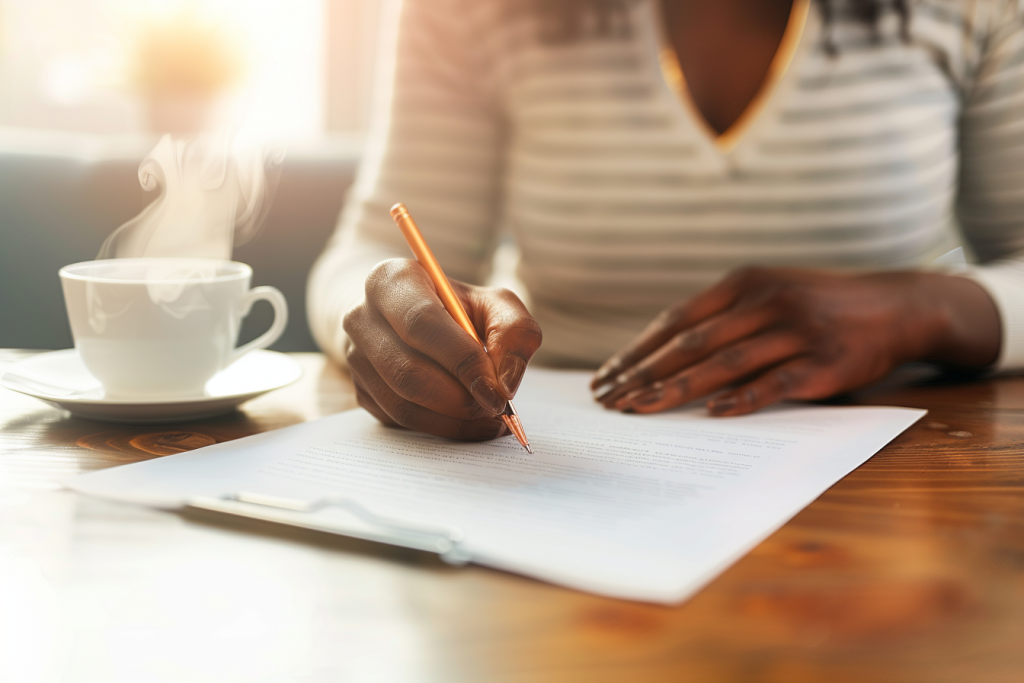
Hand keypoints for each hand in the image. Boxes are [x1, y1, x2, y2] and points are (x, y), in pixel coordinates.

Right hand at [343, 258, 542, 438]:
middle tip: (496, 408)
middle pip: (408, 372)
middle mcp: (361, 317)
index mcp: (392, 281)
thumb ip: (515, 333)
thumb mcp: (496, 305)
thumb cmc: (461, 310)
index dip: (462, 361)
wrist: (417, 321)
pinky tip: (467, 421)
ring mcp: (354, 357)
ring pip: (403, 404)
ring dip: (453, 420)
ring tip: (489, 418)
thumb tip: (505, 383)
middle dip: (460, 399)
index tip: (497, 392)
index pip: (422, 323)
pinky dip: (440, 428)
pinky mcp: (360, 390)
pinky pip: (399, 421)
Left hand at [591, 267, 999, 415]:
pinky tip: (714, 414)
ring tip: (641, 409)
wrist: (895, 306)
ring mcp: (796, 330)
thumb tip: (659, 358)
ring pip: (725, 363)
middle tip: (609, 401)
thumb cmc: (815, 306)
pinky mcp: (825, 361)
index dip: (637, 351)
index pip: (676, 321)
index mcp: (743, 282)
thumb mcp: (766, 294)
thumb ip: (721, 319)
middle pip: (691, 343)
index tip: (606, 377)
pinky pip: (777, 382)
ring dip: (677, 389)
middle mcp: (765, 301)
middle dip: (643, 375)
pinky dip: (744, 399)